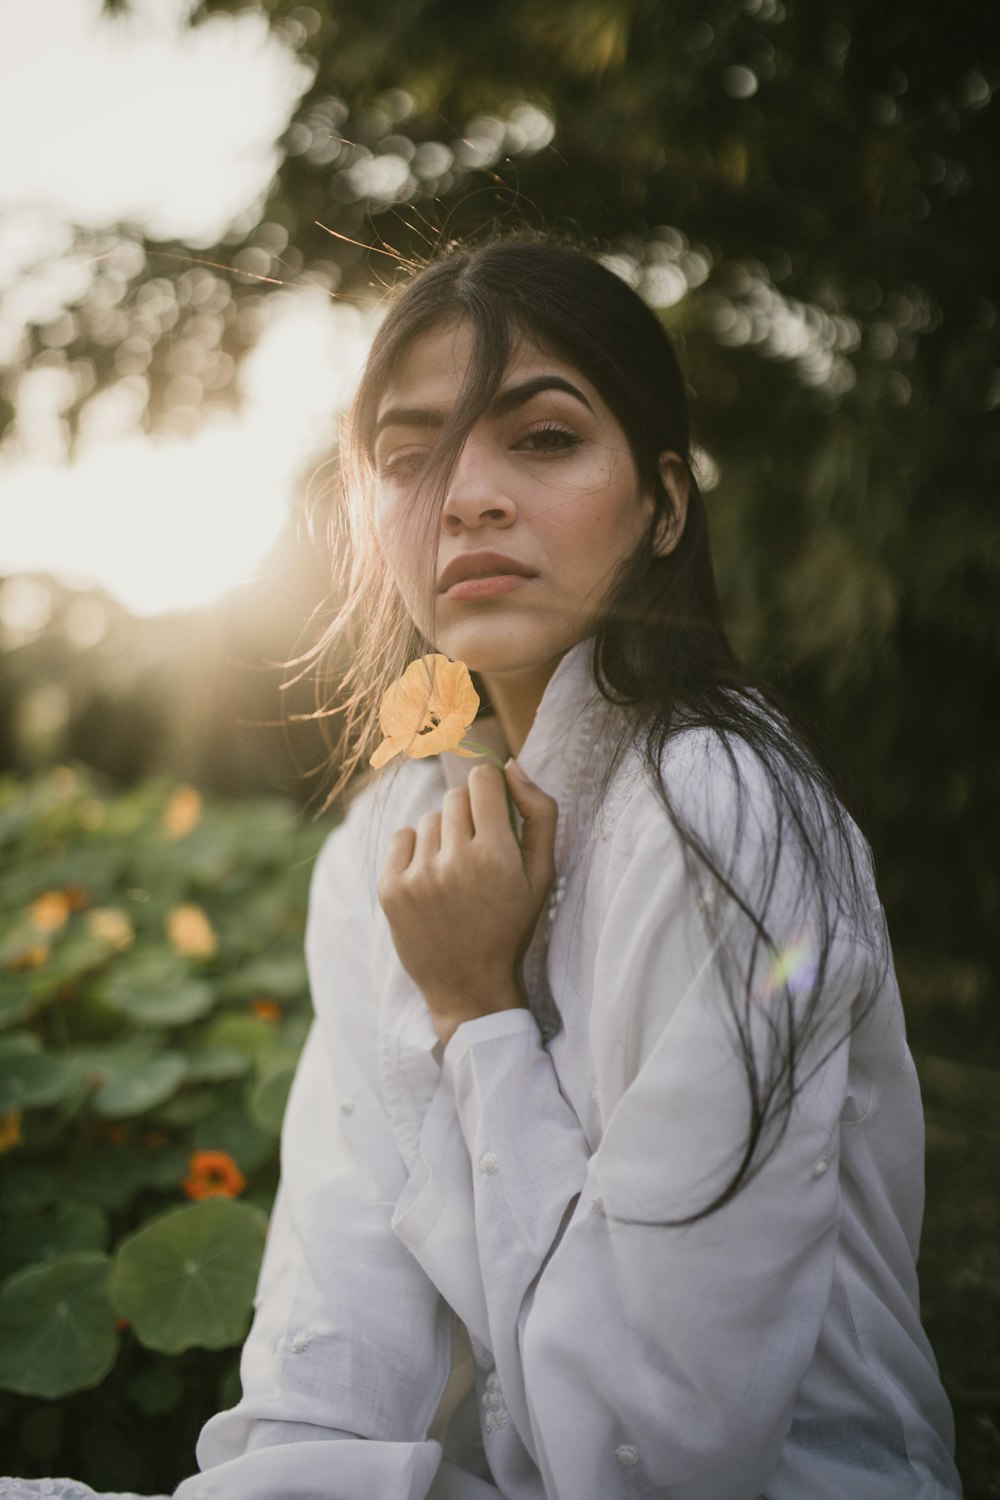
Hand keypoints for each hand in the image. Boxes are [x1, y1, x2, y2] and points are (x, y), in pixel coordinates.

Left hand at [378, 761, 557, 1046]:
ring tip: (455, 874)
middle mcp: (456, 862)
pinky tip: (431, 879)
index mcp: (498, 856)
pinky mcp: (390, 889)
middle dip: (469, 814)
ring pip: (430, 819)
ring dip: (444, 836)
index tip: (492, 806)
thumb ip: (539, 814)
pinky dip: (416, 851)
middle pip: (455, 797)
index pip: (483, 780)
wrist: (469, 987)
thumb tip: (512, 766)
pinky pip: (402, 837)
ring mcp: (419, 876)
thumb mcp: (542, 875)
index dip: (490, 788)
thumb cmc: (511, 926)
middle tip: (478, 850)